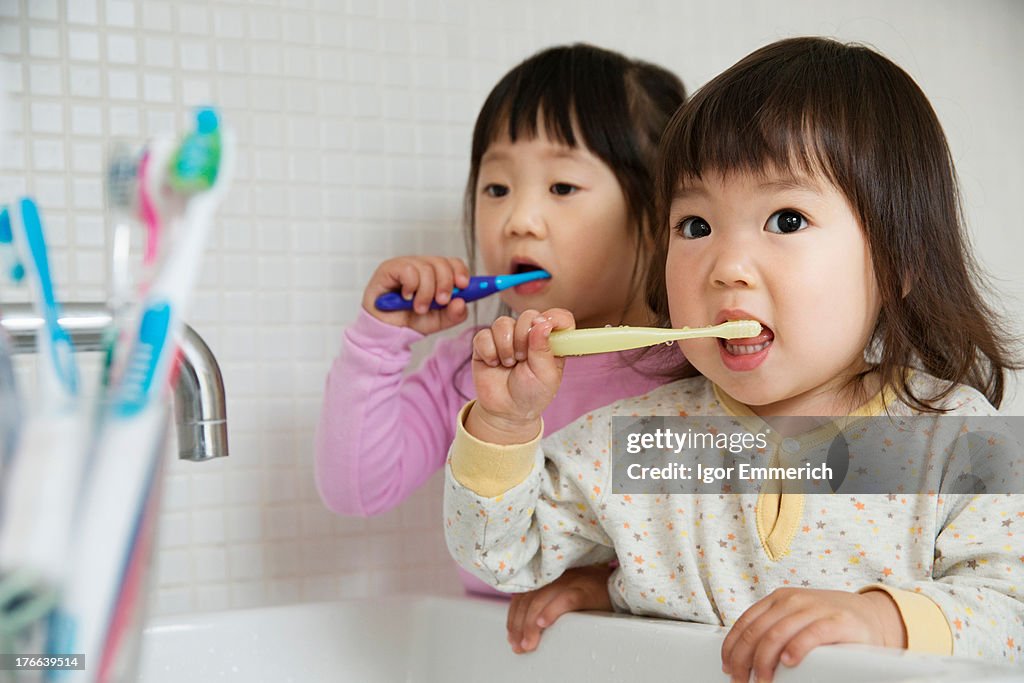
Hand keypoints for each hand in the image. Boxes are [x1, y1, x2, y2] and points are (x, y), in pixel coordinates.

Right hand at [361, 256, 470, 334]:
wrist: (388, 331)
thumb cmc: (412, 321)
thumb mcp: (439, 321)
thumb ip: (455, 314)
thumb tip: (462, 302)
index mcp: (436, 274)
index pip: (453, 263)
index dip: (461, 272)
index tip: (464, 286)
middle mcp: (421, 266)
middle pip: (442, 263)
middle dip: (445, 284)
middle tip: (441, 302)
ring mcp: (405, 265)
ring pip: (426, 268)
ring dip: (426, 292)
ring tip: (419, 308)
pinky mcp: (389, 268)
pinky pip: (408, 270)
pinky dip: (411, 287)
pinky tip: (405, 297)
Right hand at [466, 308, 573, 444]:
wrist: (506, 411)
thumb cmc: (531, 394)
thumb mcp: (545, 376)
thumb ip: (544, 349)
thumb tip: (543, 323)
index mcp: (551, 340)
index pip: (558, 317)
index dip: (554, 318)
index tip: (546, 329)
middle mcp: (529, 334)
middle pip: (528, 315)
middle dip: (524, 338)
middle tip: (523, 359)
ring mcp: (507, 337)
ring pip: (503, 323)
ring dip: (505, 346)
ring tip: (509, 364)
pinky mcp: (486, 342)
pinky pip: (483, 335)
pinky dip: (489, 351)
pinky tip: (494, 364)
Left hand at [506, 564, 613, 653]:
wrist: (620, 586)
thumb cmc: (593, 593)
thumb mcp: (565, 594)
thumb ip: (546, 602)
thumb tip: (527, 627)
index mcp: (549, 577)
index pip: (522, 595)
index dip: (513, 617)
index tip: (511, 637)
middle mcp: (556, 577)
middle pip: (528, 600)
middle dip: (519, 626)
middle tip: (519, 646)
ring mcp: (571, 581)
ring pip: (542, 600)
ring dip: (531, 625)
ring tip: (528, 643)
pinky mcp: (585, 590)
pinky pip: (566, 599)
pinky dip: (552, 612)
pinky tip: (544, 624)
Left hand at [721, 588, 904, 682]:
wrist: (869, 615)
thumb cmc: (827, 622)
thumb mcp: (794, 620)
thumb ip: (773, 631)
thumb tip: (743, 658)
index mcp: (778, 599)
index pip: (745, 623)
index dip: (732, 647)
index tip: (727, 667)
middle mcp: (793, 600)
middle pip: (757, 631)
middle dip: (744, 660)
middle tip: (742, 680)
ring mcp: (814, 608)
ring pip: (777, 634)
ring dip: (764, 661)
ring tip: (762, 680)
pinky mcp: (837, 620)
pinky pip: (811, 634)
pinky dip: (796, 649)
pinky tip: (788, 662)